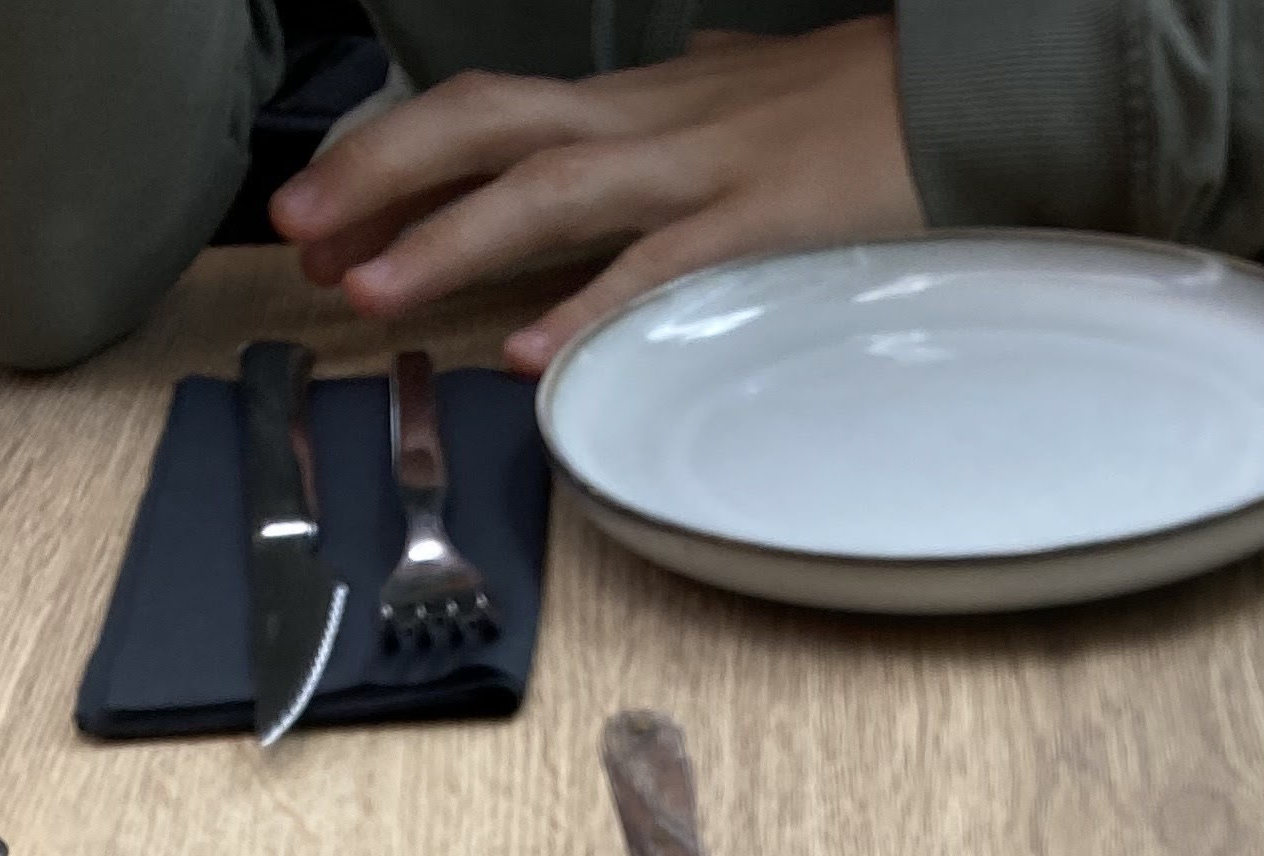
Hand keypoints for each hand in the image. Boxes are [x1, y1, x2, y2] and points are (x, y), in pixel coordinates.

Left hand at [270, 22, 923, 374]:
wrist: (966, 96)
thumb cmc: (864, 109)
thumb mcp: (749, 95)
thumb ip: (686, 115)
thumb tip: (651, 112)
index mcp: (640, 105)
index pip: (487, 115)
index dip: (391, 156)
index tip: (320, 209)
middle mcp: (649, 125)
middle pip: (482, 128)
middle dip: (378, 177)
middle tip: (297, 236)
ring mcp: (699, 173)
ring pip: (547, 191)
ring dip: (448, 241)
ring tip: (372, 291)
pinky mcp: (757, 228)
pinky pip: (656, 271)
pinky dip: (586, 311)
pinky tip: (530, 352)